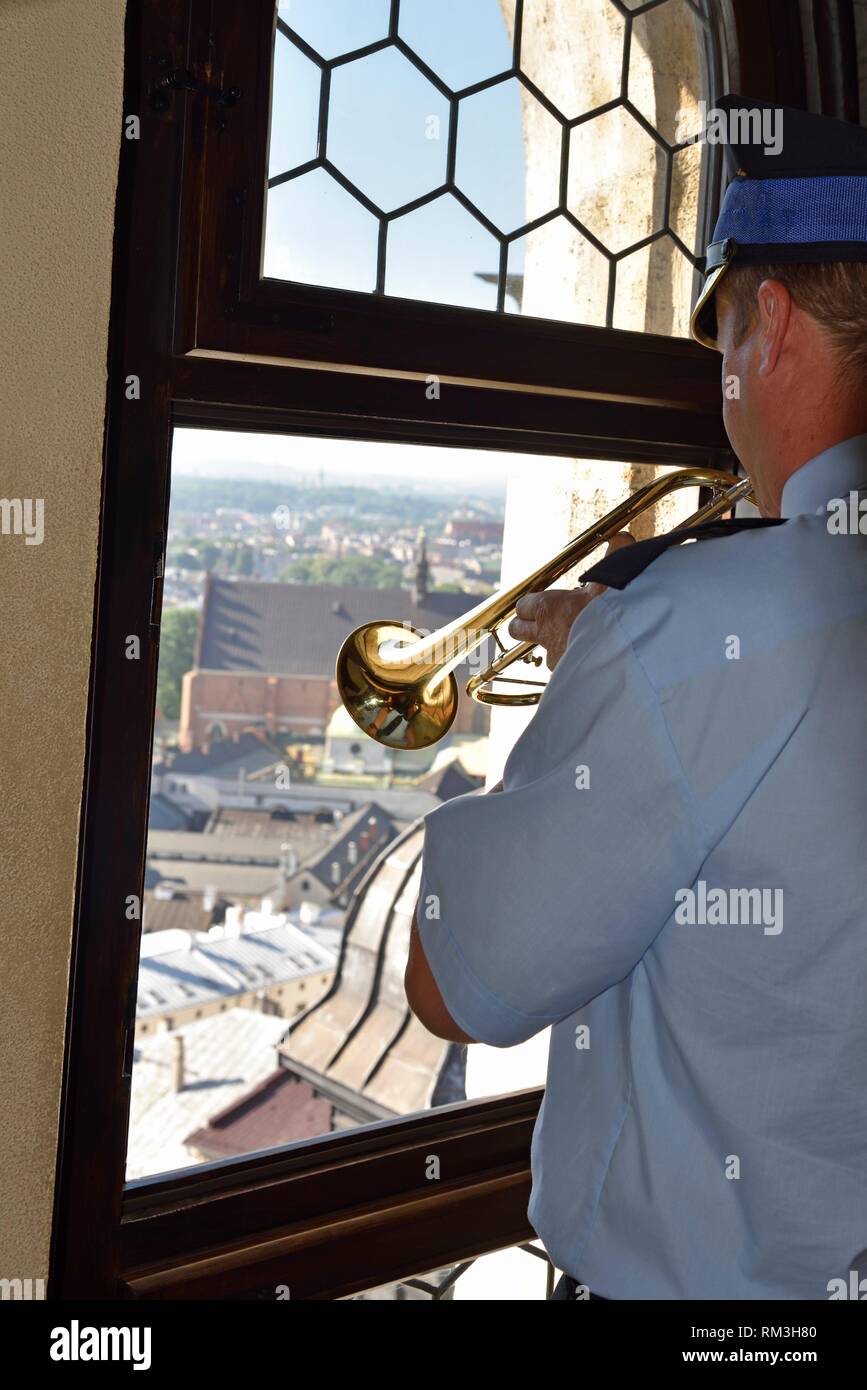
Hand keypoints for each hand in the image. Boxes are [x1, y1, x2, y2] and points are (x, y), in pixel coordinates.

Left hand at [507, 532, 635, 669]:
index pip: (522, 604)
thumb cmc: (615, 609)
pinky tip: (593, 661)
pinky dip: (577, 666)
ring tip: (578, 644)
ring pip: (544, 654)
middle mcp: (546, 633)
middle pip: (516, 630)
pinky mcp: (571, 677)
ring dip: (557, 649)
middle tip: (543, 625)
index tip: (540, 603)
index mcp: (549, 607)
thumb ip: (616, 554)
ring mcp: (556, 659)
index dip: (530, 604)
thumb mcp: (615, 575)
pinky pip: (566, 672)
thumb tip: (622, 537)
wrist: (626, 646)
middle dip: (525, 627)